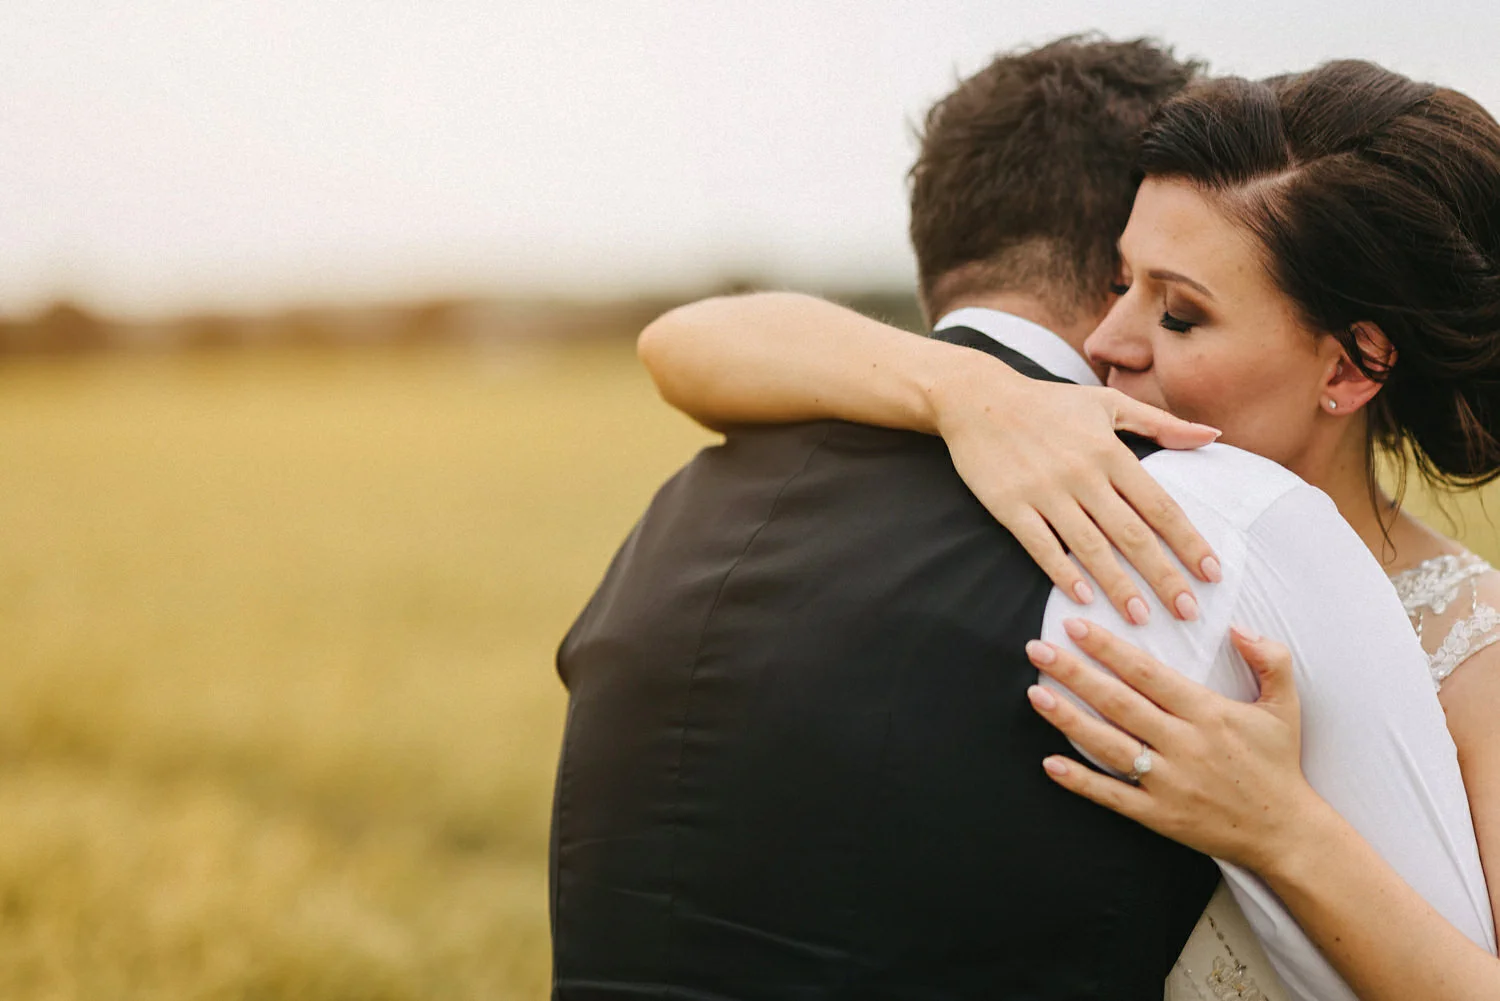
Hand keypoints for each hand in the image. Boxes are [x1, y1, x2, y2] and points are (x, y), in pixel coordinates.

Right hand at [931, 358, 1221, 623]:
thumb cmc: (1047, 402)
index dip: (1188, 542)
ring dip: (1118, 585)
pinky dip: (1062, 573)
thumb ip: (1161, 423)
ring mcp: (1045, 491)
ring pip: (1090, 546)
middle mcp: (1082, 474)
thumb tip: (1213, 435)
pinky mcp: (1010, 505)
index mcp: (1110, 451)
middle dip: (1164, 575)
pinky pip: (1041, 545)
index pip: (1159, 505)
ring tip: (1140, 618)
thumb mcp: (1107, 401)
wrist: (977, 398)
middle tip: (1188, 612)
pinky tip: (1081, 598)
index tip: (1211, 573)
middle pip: (1132, 533)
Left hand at [1022, 619, 1319, 872]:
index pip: (1147, 673)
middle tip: (1038, 650)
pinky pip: (1114, 796)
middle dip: (1075, 673)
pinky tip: (1049, 763)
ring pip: (1109, 745)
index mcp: (1208, 713)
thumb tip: (1238, 627)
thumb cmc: (1278, 764)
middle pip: (1118, 702)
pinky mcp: (1160, 816)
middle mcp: (1184, 744)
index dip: (1108, 648)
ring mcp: (1169, 782)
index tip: (1075, 627)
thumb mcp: (1285, 706)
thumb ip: (1270, 659)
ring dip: (1069, 720)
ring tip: (1035, 694)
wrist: (1285, 832)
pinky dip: (1081, 781)